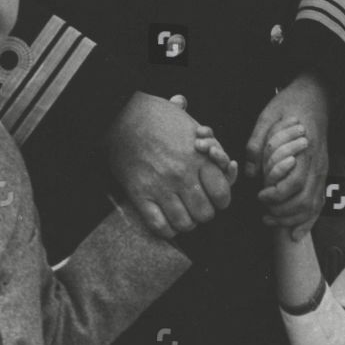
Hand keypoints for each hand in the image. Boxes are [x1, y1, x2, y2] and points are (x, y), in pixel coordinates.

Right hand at [106, 92, 232, 239]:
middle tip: (194, 205)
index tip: (212, 197)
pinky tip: (164, 220)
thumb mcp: (187, 122)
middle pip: (205, 214)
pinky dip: (165, 229)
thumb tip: (208, 135)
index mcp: (200, 159)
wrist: (122, 115)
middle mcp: (184, 175)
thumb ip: (205, 136)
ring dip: (184, 222)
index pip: (222, 194)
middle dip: (202, 212)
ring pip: (185, 224)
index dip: (220, 199)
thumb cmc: (156, 115)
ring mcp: (162, 187)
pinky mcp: (140, 194)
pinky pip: (159, 226)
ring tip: (180, 213)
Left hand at [246, 75, 328, 240]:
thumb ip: (257, 143)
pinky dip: (309, 221)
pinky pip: (319, 203)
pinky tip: (296, 233)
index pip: (295, 182)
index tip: (260, 196)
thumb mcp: (267, 116)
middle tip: (263, 213)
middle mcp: (317, 164)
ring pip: (313, 205)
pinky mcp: (322, 175)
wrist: (316, 97)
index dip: (277, 195)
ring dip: (293, 220)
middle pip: (305, 200)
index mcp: (305, 149)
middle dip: (283, 212)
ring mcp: (322, 170)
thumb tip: (251, 173)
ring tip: (270, 221)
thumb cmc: (289, 105)